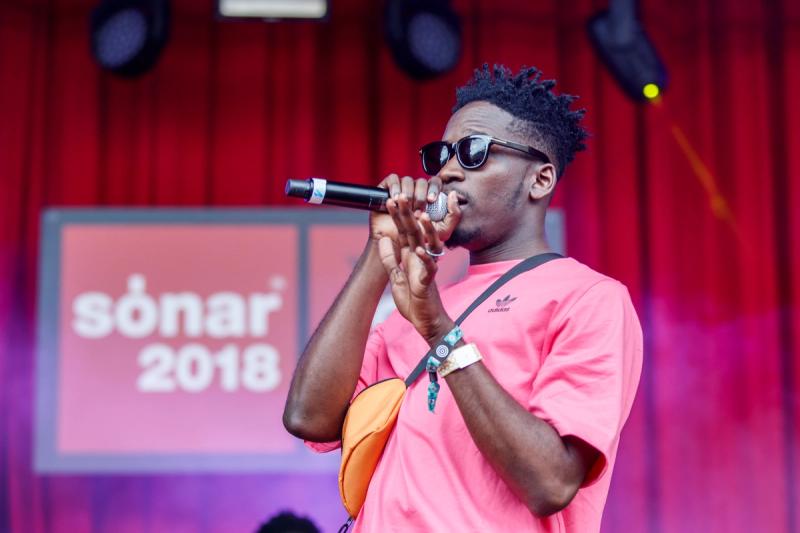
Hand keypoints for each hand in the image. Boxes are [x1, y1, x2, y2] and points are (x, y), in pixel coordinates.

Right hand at [369, 174, 461, 244]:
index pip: (435, 182)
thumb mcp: (443, 231)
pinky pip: (393, 179)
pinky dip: (394, 188)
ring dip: (407, 195)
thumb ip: (454, 215)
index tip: (431, 201)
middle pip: (421, 181)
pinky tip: (394, 200)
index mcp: (429, 196)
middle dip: (420, 197)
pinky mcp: (387, 189)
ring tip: (405, 209)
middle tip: (416, 213)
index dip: (434, 188)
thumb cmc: (420, 239)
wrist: (396, 245)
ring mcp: (401, 189)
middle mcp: (416, 190)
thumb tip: (453, 194)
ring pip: (407, 180)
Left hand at [377, 193, 452, 341]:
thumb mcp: (396, 277)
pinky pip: (429, 268)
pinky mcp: (428, 282)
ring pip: (428, 245)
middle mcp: (420, 258)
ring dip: (424, 231)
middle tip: (402, 196)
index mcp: (411, 255)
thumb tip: (383, 239)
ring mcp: (426, 269)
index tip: (389, 200)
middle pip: (415, 232)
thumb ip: (390, 259)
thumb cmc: (414, 300)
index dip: (397, 216)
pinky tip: (419, 249)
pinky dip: (424, 259)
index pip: (404, 231)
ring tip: (420, 215)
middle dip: (408, 214)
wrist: (426, 322)